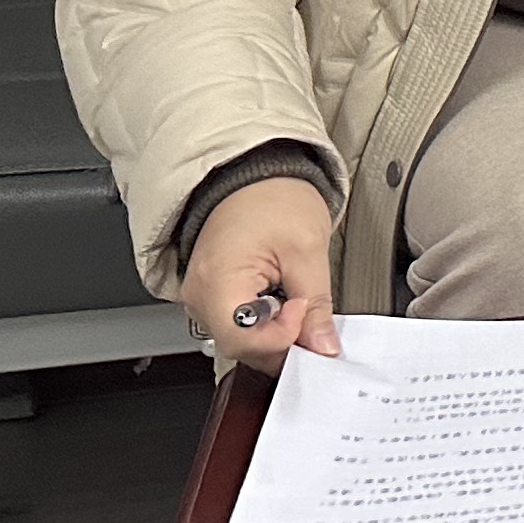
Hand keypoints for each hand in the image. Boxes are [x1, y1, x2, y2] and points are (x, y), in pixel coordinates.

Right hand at [182, 177, 342, 376]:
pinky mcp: (213, 297)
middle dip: (283, 342)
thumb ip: (316, 304)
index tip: (304, 310)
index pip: (242, 341)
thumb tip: (324, 345)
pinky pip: (238, 326)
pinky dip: (265, 324)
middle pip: (241, 347)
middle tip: (312, 317)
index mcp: (216, 281)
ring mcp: (203, 298)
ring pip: (241, 341)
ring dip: (275, 334)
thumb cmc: (271, 199)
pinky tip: (282, 303)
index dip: (281, 338)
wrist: (252, 176)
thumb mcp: (307, 249)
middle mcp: (199, 296)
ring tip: (296, 301)